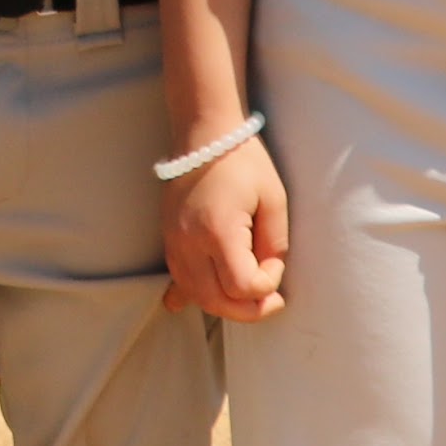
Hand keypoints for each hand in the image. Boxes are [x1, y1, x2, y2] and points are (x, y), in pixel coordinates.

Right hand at [162, 137, 287, 321]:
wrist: (205, 136)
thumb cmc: (244, 163)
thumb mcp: (273, 201)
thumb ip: (274, 246)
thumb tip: (266, 279)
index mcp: (218, 230)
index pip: (243, 286)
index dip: (267, 286)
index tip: (275, 262)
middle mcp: (189, 242)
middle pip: (217, 302)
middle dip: (250, 309)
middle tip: (272, 299)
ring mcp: (174, 242)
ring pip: (196, 297)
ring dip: (224, 306)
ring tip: (246, 297)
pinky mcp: (169, 239)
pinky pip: (176, 281)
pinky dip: (189, 296)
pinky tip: (184, 304)